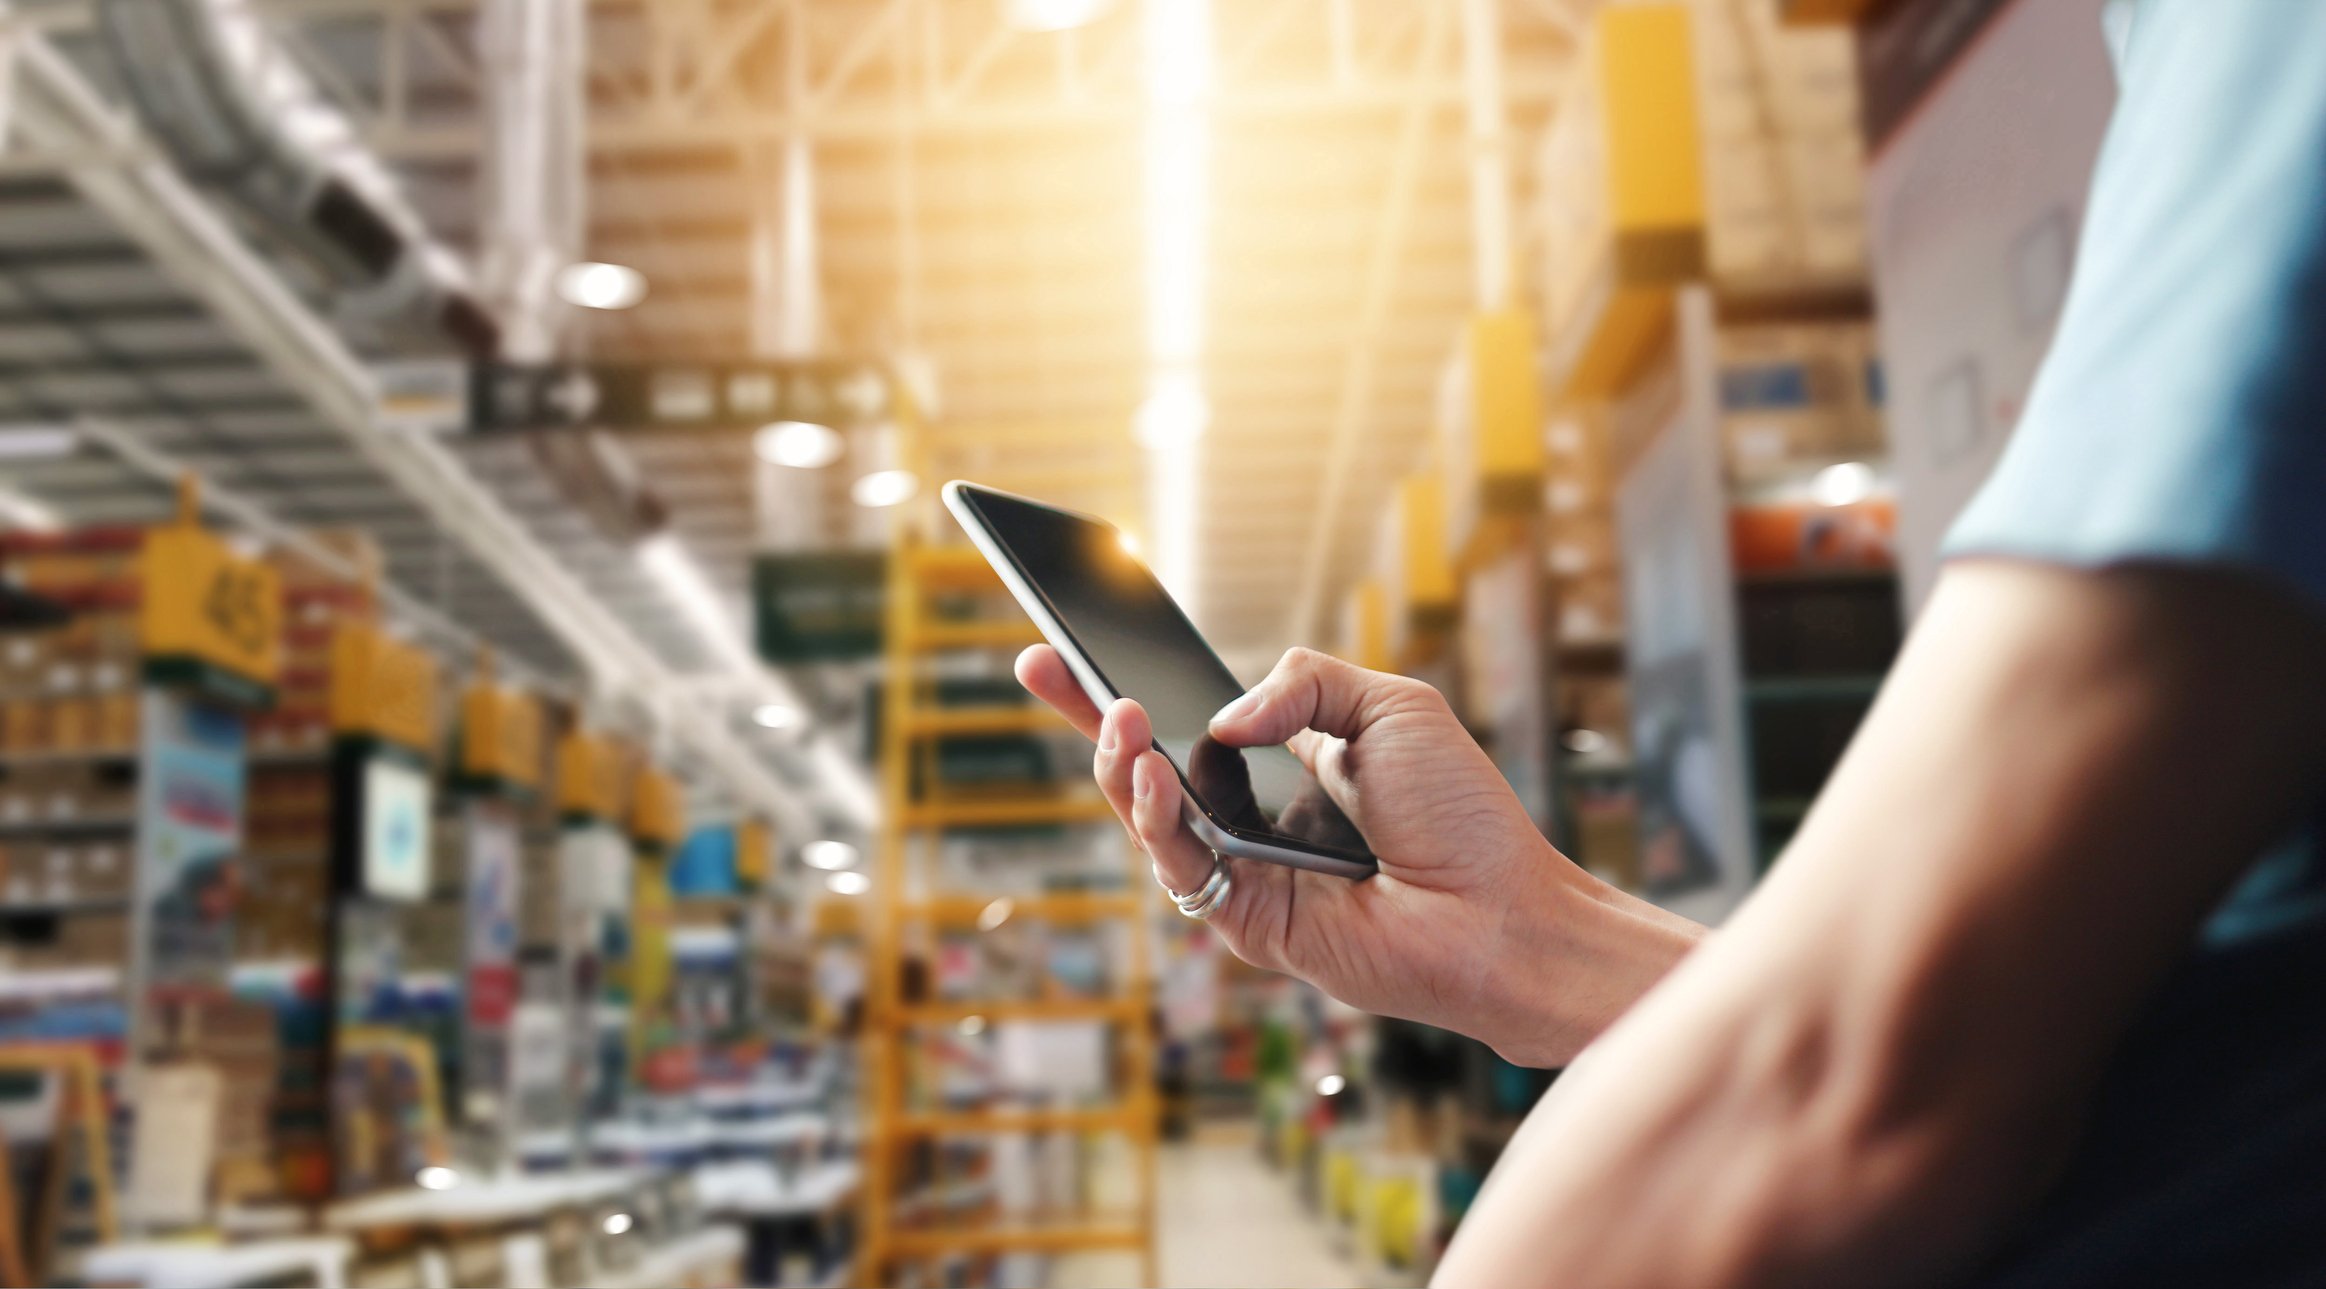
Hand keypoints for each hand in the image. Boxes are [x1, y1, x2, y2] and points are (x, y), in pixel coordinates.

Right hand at [1016, 645, 1701, 1065]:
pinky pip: (1180, 866)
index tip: (1075, 643)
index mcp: (1283, 762)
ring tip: (1120, 716)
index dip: (1128, 686)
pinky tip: (1155, 771)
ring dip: (1122, 763)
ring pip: (1148, 816)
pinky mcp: (1244, 920)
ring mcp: (1242, 870)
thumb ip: (1306, 683)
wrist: (1502, 910)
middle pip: (1146, 765)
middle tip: (1045, 665)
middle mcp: (1252, 817)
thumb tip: (1222, 716)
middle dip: (1088, 716)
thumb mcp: (1391, 707)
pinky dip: (1158, 817)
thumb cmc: (1462, 815)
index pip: (1188, 718)